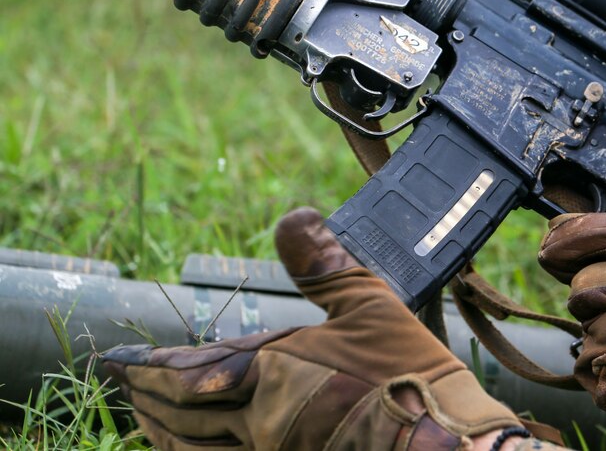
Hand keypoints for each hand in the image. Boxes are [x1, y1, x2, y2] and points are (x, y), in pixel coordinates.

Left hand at [101, 207, 522, 449]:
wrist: (446, 441)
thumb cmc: (408, 372)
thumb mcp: (370, 305)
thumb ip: (326, 267)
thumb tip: (293, 217)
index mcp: (272, 371)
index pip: (190, 371)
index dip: (151, 368)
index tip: (120, 362)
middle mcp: (258, 421)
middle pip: (180, 414)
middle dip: (148, 398)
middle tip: (124, 386)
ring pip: (194, 450)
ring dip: (164, 431)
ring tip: (148, 420)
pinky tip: (198, 449)